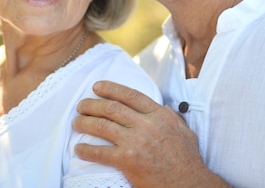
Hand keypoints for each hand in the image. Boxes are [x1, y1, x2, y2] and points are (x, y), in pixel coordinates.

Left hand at [73, 81, 229, 187]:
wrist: (187, 184)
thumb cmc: (187, 160)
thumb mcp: (185, 131)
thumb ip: (172, 117)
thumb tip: (163, 107)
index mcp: (160, 115)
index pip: (131, 95)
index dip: (111, 89)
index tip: (97, 87)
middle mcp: (146, 125)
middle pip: (112, 108)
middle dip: (93, 104)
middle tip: (81, 105)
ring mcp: (136, 142)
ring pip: (103, 126)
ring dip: (85, 123)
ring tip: (76, 122)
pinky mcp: (127, 161)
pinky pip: (101, 152)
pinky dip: (87, 150)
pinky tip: (79, 149)